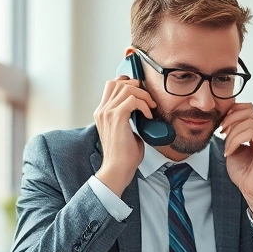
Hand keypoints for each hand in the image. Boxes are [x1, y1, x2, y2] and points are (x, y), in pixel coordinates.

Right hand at [93, 75, 155, 194]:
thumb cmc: (123, 156)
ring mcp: (108, 112)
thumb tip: (142, 112)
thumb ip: (128, 118)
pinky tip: (148, 116)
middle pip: (118, 82)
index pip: (112, 85)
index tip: (141, 94)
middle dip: (137, 86)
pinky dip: (144, 105)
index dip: (128, 84)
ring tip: (150, 107)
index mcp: (102, 113)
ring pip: (126, 88)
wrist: (118, 169)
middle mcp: (102, 110)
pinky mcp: (117, 117)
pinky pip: (133, 99)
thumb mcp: (125, 131)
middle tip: (148, 100)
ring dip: (143, 95)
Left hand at [220, 102, 252, 223]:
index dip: (232, 112)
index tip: (220, 127)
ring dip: (231, 135)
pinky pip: (250, 133)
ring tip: (226, 148)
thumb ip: (233, 131)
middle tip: (220, 133)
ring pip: (247, 122)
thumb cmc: (243, 172)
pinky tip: (230, 152)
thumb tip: (225, 115)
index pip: (248, 108)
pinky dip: (235, 141)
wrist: (251, 191)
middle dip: (230, 119)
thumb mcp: (233, 146)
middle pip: (248, 110)